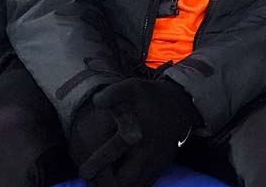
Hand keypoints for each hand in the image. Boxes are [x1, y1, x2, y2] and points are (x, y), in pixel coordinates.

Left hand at [70, 78, 196, 186]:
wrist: (181, 105)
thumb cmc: (151, 96)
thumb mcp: (133, 87)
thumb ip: (113, 94)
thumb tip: (96, 101)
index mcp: (138, 134)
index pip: (115, 152)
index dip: (98, 163)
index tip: (84, 172)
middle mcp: (148, 153)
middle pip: (125, 181)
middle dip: (107, 184)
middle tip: (92, 182)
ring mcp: (157, 163)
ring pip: (136, 186)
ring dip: (120, 186)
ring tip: (103, 184)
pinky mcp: (161, 168)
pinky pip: (145, 185)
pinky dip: (132, 186)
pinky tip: (119, 181)